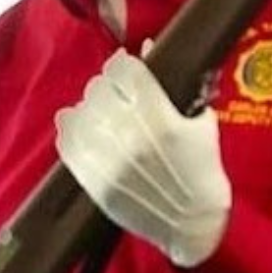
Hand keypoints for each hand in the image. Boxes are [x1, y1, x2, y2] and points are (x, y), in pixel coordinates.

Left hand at [57, 49, 231, 266]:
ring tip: (98, 109)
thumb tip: (148, 48)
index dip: (123, 64)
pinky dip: (69, 130)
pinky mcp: (95, 183)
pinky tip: (77, 124)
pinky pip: (68, 145)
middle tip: (114, 90)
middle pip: (99, 89)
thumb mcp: (202, 124)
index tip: (125, 67)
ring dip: (88, 106)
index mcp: (163, 120)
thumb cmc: (203, 172)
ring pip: (80, 113)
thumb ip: (178, 86)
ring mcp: (110, 163)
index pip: (124, 72)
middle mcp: (133, 138)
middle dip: (107, 85)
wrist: (194, 224)